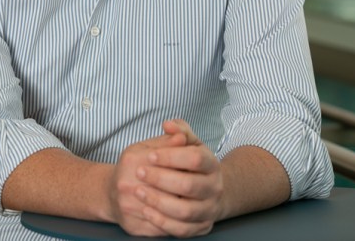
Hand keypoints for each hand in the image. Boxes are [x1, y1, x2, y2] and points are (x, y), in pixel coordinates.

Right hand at [108, 128, 185, 235]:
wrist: (110, 193)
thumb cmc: (134, 167)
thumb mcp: (147, 147)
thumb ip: (167, 140)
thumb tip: (182, 137)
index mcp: (132, 160)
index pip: (168, 160)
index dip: (185, 163)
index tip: (195, 165)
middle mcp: (126, 184)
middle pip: (170, 188)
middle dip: (188, 186)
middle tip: (200, 185)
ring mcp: (128, 207)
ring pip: (169, 210)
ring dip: (186, 206)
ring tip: (195, 200)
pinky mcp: (133, 227)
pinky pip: (163, 228)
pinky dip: (178, 222)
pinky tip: (184, 215)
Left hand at [135, 119, 223, 236]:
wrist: (201, 190)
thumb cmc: (186, 163)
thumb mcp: (185, 144)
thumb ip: (178, 132)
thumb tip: (169, 125)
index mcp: (211, 164)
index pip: (195, 159)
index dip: (171, 157)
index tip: (150, 155)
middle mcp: (214, 187)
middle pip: (189, 185)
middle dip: (161, 179)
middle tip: (139, 173)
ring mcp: (209, 209)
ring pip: (185, 211)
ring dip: (159, 202)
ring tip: (139, 191)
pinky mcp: (201, 227)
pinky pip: (182, 230)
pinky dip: (162, 222)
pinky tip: (146, 210)